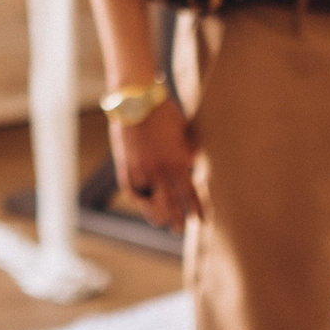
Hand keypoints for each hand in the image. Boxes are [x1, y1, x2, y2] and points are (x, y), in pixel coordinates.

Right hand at [109, 99, 200, 231]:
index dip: (199, 209)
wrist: (136, 99)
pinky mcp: (126, 166)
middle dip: (179, 220)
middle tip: (181, 229)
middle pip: (173, 205)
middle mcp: (161, 170)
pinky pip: (134, 192)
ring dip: (158, 215)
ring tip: (161, 222)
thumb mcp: (185, 132)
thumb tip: (194, 165)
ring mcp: (142, 170)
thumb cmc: (165, 112)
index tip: (204, 221)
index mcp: (180, 161)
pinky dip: (140, 200)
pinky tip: (145, 205)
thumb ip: (189, 151)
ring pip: (151, 203)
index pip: (193, 194)